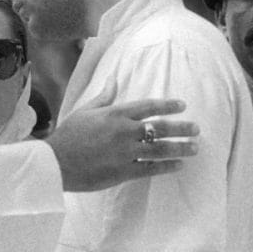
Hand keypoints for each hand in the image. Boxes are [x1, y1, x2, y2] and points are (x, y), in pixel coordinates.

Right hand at [46, 96, 198, 191]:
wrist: (55, 162)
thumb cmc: (68, 135)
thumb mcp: (85, 111)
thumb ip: (104, 97)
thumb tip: (113, 80)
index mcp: (115, 114)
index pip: (148, 107)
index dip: (167, 105)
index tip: (182, 105)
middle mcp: (124, 131)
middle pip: (160, 128)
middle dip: (181, 128)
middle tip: (197, 129)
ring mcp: (125, 153)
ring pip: (160, 149)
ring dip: (180, 148)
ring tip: (195, 148)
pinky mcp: (123, 172)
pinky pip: (151, 168)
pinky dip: (166, 167)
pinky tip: (179, 166)